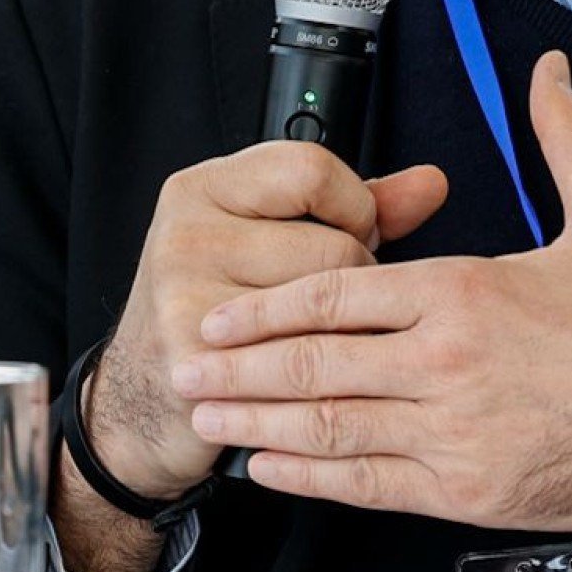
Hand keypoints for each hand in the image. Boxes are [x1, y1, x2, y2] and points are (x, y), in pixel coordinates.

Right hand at [82, 143, 447, 498]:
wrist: (141, 402)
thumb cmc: (220, 308)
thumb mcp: (273, 236)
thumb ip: (357, 206)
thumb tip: (431, 183)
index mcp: (203, 188)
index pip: (313, 169)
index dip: (354, 206)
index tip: (353, 232)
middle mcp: (187, 234)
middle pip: (334, 247)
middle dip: (355, 282)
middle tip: (329, 303)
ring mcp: (186, 298)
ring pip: (328, 308)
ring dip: (345, 332)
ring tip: (316, 339)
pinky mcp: (198, 362)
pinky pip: (307, 363)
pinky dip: (325, 377)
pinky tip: (308, 379)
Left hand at [177, 51, 571, 527]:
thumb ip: (565, 141)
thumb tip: (550, 74)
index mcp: (467, 292)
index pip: (340, 296)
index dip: (269, 307)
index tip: (225, 312)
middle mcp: (448, 362)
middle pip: (316, 364)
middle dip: (241, 367)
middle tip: (185, 365)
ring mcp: (454, 432)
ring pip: (330, 427)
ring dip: (259, 422)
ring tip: (206, 417)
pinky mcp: (468, 489)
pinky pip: (369, 483)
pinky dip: (311, 477)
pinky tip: (271, 468)